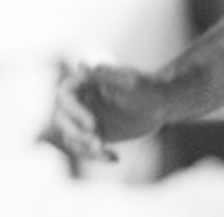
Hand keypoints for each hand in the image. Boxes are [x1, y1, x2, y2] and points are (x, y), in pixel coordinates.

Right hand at [46, 62, 168, 160]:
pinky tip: (115, 157)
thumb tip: (81, 65)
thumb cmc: (146, 87)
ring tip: (104, 152)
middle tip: (98, 144)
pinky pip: (84, 148)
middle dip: (75, 134)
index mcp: (82, 84)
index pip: (64, 96)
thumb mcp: (129, 81)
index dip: (73, 112)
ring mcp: (85, 119)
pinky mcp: (94, 133)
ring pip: (70, 136)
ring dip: (83, 148)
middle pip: (61, 119)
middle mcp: (79, 102)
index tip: (92, 125)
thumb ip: (106, 76)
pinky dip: (95, 156)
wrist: (161, 103)